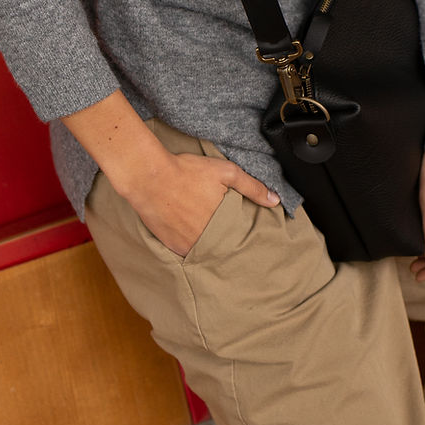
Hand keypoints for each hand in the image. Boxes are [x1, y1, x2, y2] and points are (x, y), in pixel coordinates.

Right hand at [124, 150, 279, 257]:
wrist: (149, 177)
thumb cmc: (187, 171)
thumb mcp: (226, 172)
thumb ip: (252, 187)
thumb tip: (275, 201)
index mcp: (224, 224)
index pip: (241, 237)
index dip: (241, 231)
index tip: (241, 228)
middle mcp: (207, 240)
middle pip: (224, 246)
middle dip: (227, 239)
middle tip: (222, 227)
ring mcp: (188, 246)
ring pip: (207, 251)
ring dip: (210, 244)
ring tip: (206, 230)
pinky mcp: (172, 247)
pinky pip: (188, 253)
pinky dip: (192, 246)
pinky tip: (191, 233)